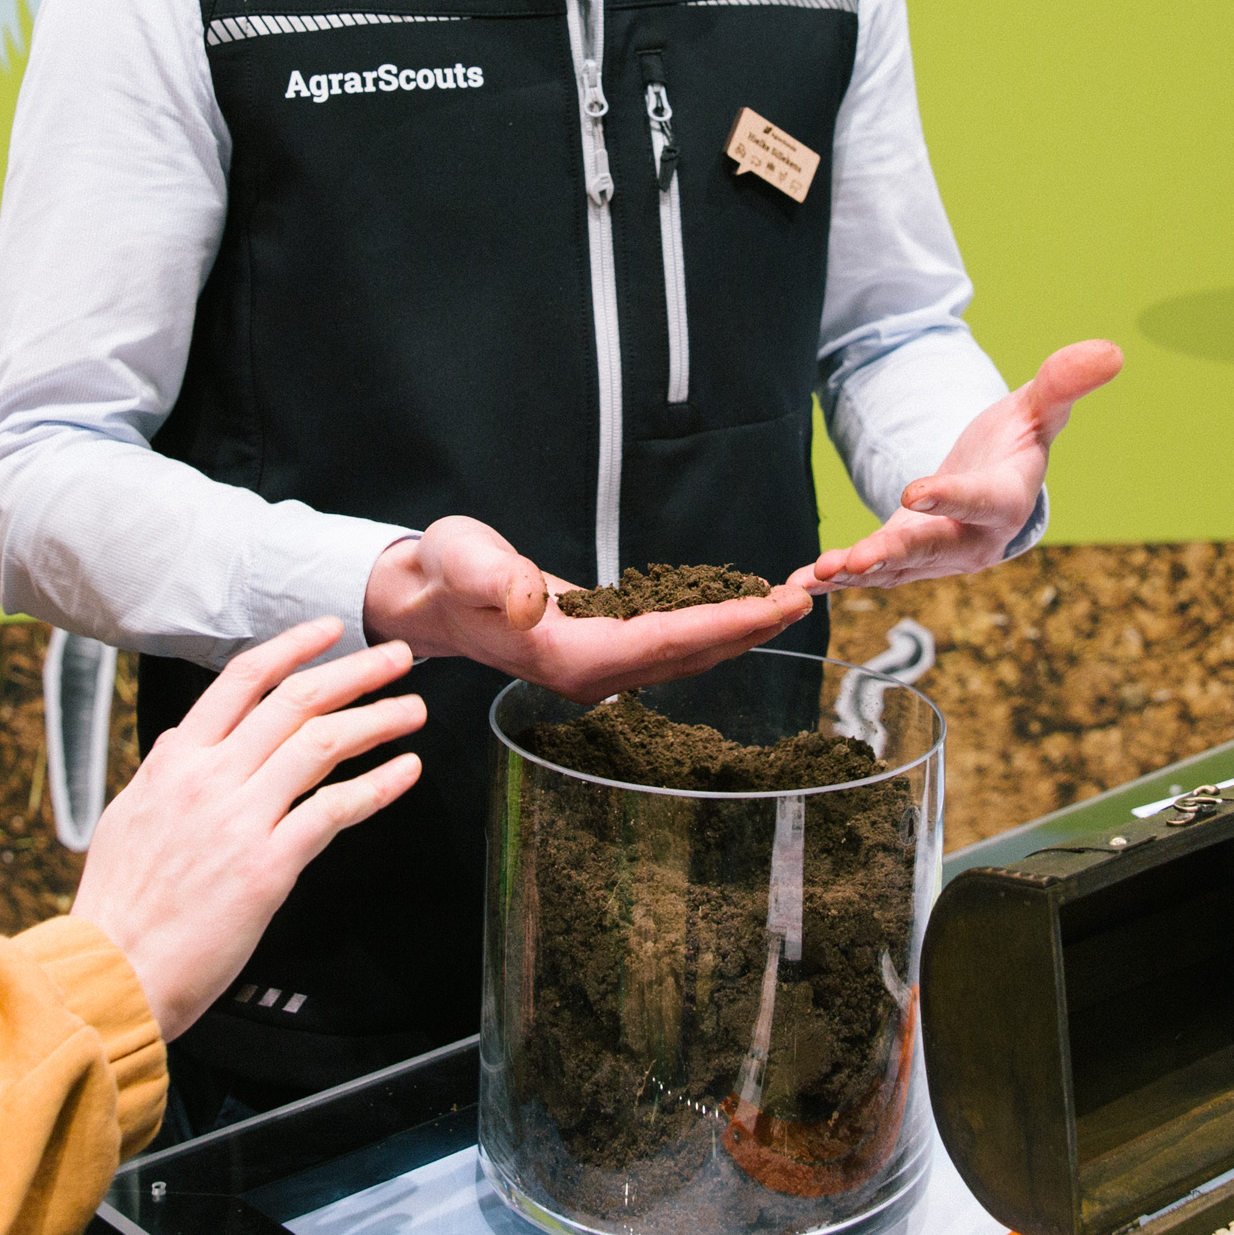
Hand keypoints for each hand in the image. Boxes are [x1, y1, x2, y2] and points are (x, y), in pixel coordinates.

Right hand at [67, 621, 426, 1040]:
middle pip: (295, 701)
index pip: (241, 681)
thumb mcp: (129, 816)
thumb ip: (164, 773)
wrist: (111, 969)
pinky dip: (377, 786)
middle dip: (355, 672)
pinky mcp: (266, 866)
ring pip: (322, 743)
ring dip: (378, 719)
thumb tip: (184, 740)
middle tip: (397, 658)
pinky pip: (334, 810)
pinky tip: (404, 772)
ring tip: (413, 711)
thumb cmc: (120, 904)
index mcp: (175, 761)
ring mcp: (239, 819)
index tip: (330, 630)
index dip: (293, 646)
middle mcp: (208, 778)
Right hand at [364, 515, 811, 699]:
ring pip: (687, 655)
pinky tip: (743, 609)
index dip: (723, 623)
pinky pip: (673, 644)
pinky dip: (715, 626)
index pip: (664, 642)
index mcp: (569, 656)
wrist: (427, 597)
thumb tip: (529, 598)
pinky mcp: (604, 650)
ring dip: (740, 630)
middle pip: (689, 656)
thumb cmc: (445, 573)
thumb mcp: (462, 561)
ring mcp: (599, 667)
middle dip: (750, 628)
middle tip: (806, 597)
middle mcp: (593, 673)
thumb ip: (494, 578)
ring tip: (791, 601)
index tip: (773, 604)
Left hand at [786, 340, 1123, 593]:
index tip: (917, 491)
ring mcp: (933, 555)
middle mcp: (969, 539)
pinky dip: (834, 580)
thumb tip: (1111, 349)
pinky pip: (868, 572)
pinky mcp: (901, 557)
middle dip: (894, 554)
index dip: (951, 497)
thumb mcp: (1040, 409)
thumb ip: (1064, 383)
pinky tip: (797, 584)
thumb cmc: (1018, 442)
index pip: (978, 500)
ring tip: (819, 574)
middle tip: (859, 560)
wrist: (997, 484)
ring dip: (856, 572)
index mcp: (1003, 501)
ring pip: (893, 566)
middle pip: (931, 548)